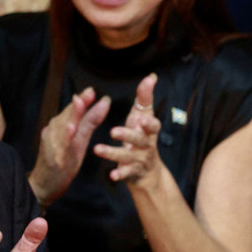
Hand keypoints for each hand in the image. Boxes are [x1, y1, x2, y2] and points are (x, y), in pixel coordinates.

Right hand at [29, 86, 110, 204]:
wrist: (45, 184)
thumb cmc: (63, 161)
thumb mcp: (79, 141)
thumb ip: (89, 122)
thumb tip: (102, 103)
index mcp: (62, 128)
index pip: (73, 111)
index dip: (83, 100)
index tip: (93, 90)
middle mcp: (54, 132)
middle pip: (67, 115)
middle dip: (78, 104)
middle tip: (89, 92)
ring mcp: (52, 144)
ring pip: (61, 128)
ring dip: (71, 115)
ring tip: (79, 104)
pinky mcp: (52, 158)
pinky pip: (59, 146)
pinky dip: (65, 138)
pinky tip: (71, 130)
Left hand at [94, 73, 162, 188]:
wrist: (149, 171)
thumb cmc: (143, 137)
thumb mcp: (144, 117)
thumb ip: (145, 98)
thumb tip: (151, 76)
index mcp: (148, 131)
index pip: (153, 126)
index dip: (149, 124)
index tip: (142, 119)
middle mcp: (146, 146)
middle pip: (139, 140)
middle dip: (128, 136)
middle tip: (113, 131)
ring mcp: (140, 160)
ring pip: (128, 157)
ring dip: (113, 153)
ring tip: (97, 149)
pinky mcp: (133, 173)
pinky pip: (126, 174)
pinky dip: (120, 174)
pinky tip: (111, 175)